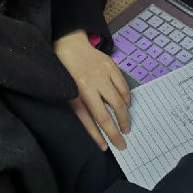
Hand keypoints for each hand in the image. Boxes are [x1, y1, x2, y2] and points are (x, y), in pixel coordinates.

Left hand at [54, 30, 130, 150]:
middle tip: (122, 144)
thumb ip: (78, 108)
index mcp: (75, 92)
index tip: (105, 148)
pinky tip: (125, 106)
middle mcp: (89, 84)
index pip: (88, 120)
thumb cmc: (65, 71)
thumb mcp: (66, 91)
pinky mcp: (111, 66)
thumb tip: (95, 129)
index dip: (98, 136)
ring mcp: (102, 74)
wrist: (69, 44)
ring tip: (125, 127)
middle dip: (115, 132)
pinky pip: (123, 88)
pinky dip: (126, 100)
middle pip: (106, 115)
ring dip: (124, 117)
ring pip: (119, 102)